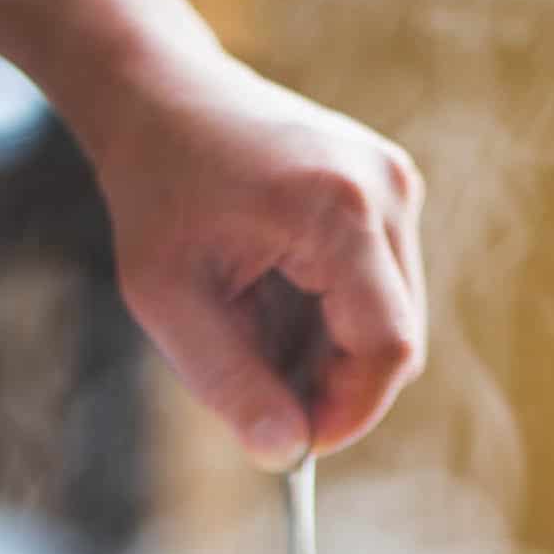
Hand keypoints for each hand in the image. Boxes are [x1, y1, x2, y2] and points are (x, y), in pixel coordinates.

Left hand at [89, 48, 426, 466]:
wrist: (161, 95)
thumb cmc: (156, 190)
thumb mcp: (169, 300)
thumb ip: (230, 383)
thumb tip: (285, 457)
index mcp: (340, 212)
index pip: (389, 348)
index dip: (348, 412)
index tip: (294, 444)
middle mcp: (388, 190)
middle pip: (397, 339)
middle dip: (335, 384)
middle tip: (260, 392)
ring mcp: (396, 183)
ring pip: (392, 318)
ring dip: (331, 350)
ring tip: (253, 325)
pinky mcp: (390, 187)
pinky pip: (381, 286)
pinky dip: (333, 315)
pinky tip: (273, 295)